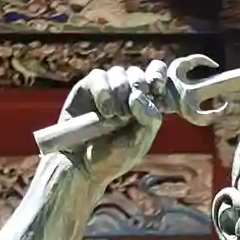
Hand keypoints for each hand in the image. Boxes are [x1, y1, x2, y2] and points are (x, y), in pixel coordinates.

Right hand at [61, 60, 168, 181]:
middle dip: (137, 87)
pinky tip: (104, 111)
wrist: (82, 166)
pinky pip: (99, 76)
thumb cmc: (113, 158)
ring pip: (119, 73)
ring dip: (120, 92)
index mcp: (145, 104)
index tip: (156, 89)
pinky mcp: (87, 88)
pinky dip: (104, 92)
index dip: (157, 75)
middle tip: (129, 112)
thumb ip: (147, 119)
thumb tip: (138, 95)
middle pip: (138, 73)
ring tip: (114, 116)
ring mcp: (107, 88)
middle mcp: (127, 93)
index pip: (157, 74)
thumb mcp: (138, 142)